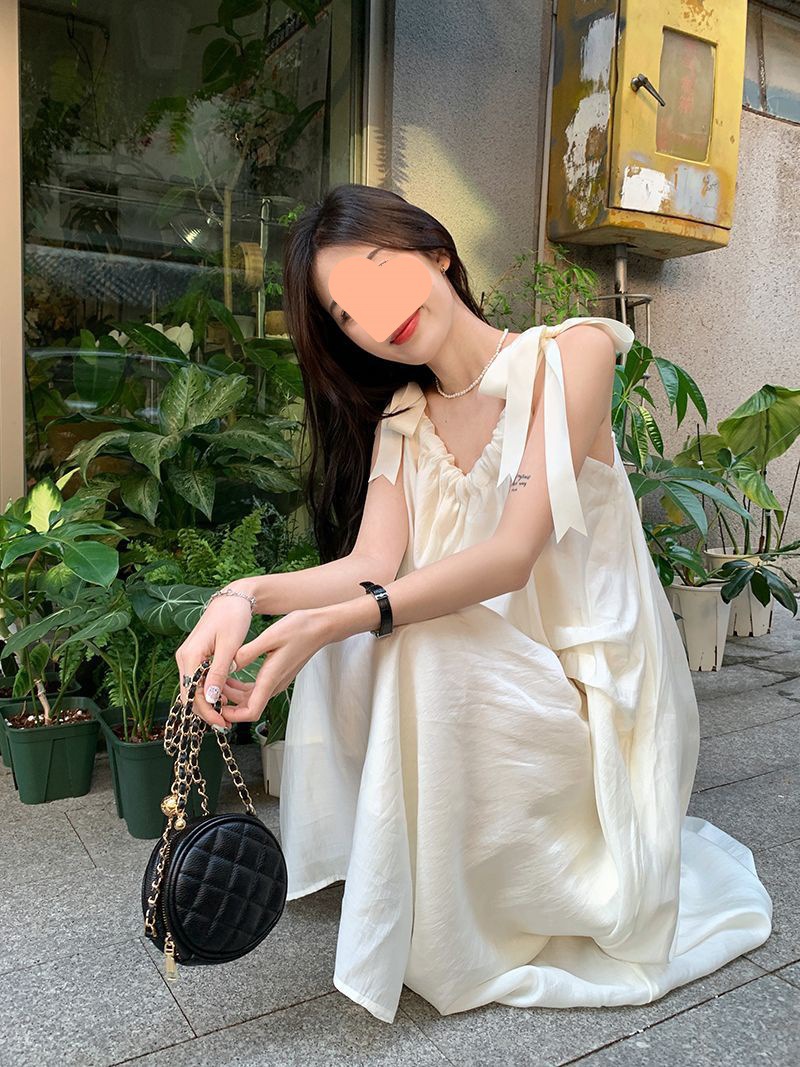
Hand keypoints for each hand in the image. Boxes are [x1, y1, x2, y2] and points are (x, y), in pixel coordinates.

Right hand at [175, 592, 254, 728]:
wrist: (233, 599)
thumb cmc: (233, 618)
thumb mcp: (229, 647)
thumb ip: (219, 673)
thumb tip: (211, 699)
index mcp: (190, 656)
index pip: (192, 693)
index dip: (206, 711)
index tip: (222, 723)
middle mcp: (184, 658)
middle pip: (189, 694)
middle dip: (206, 711)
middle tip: (225, 724)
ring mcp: (189, 657)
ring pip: (193, 689)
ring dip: (208, 703)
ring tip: (226, 715)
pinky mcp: (196, 657)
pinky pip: (199, 680)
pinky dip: (210, 691)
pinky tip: (225, 699)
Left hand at [215, 608, 327, 723]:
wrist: (321, 627)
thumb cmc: (299, 629)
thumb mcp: (270, 637)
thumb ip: (247, 653)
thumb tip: (228, 666)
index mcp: (271, 678)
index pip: (251, 712)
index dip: (232, 715)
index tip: (216, 708)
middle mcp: (274, 684)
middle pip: (247, 707)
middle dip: (227, 704)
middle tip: (209, 691)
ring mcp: (277, 680)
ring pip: (250, 698)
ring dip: (232, 694)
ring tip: (216, 680)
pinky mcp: (277, 674)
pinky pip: (256, 688)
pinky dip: (241, 686)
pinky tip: (232, 673)